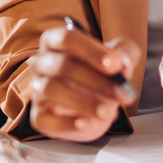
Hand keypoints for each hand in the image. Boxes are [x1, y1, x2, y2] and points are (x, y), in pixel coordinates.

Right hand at [29, 25, 138, 142]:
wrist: (98, 102)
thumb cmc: (103, 73)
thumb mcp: (120, 57)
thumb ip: (124, 53)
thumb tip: (122, 63)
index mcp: (57, 40)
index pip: (67, 38)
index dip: (92, 51)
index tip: (116, 65)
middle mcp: (41, 62)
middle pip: (62, 65)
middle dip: (96, 80)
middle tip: (122, 93)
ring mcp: (37, 89)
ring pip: (51, 90)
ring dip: (84, 102)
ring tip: (108, 111)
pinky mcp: (39, 116)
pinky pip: (45, 120)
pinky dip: (66, 123)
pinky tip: (86, 123)